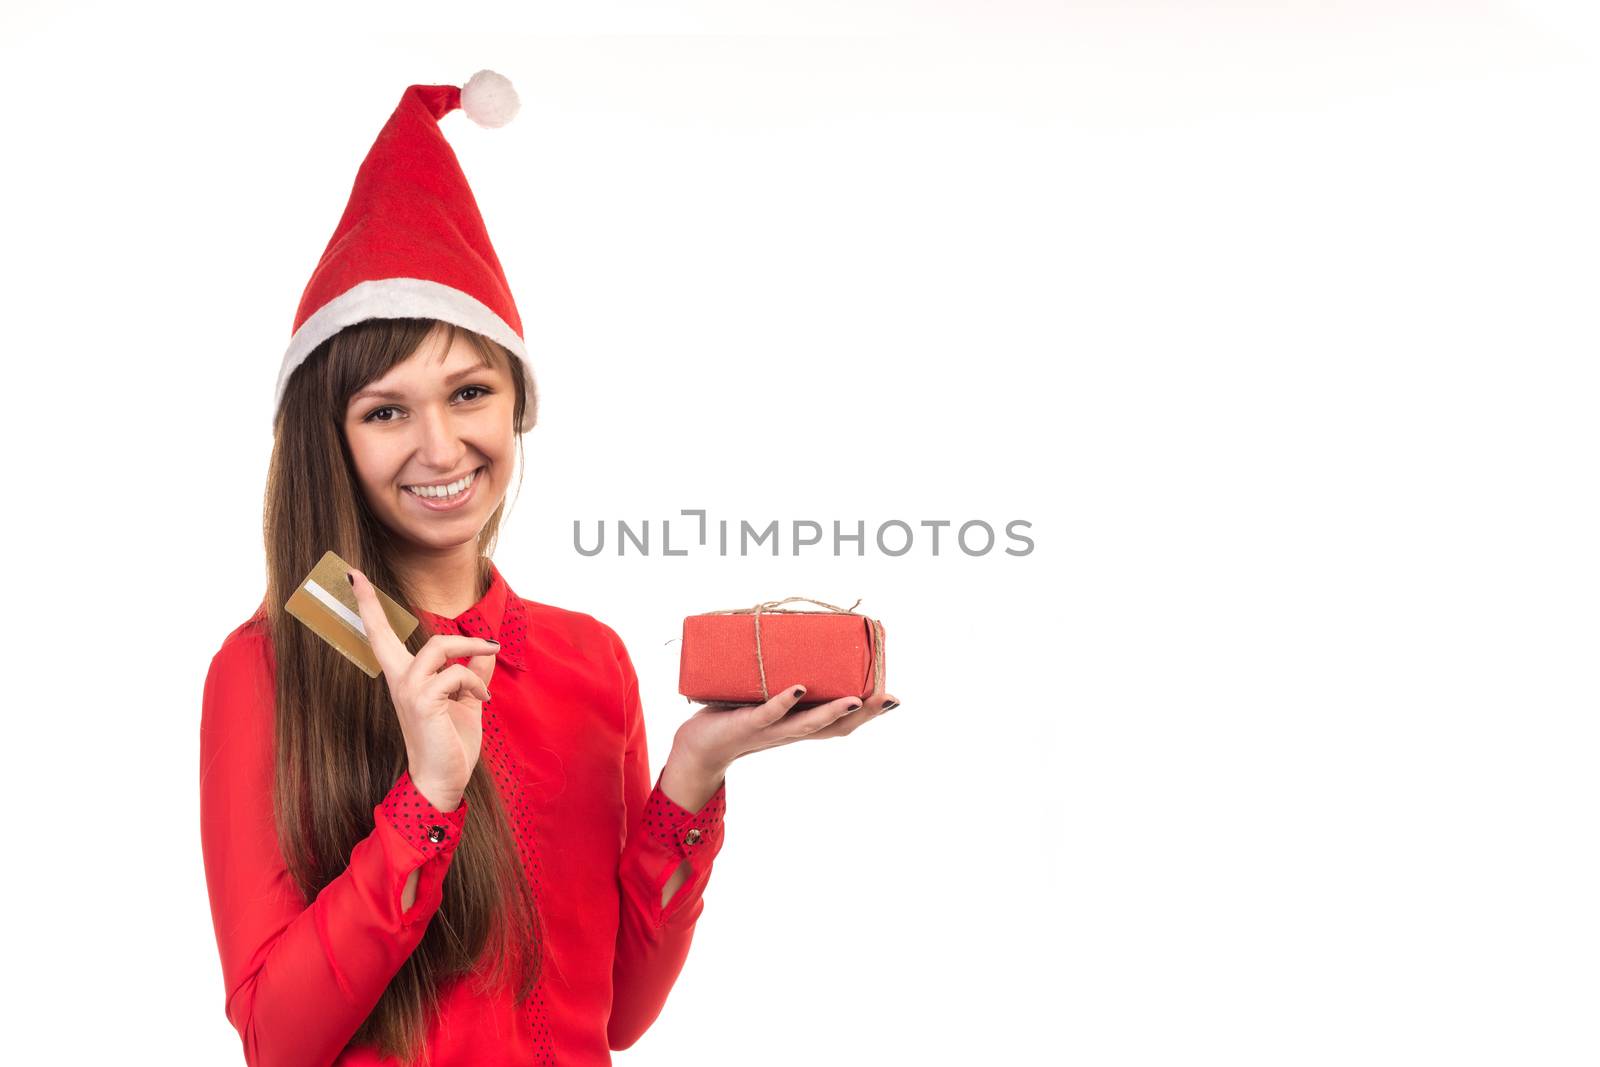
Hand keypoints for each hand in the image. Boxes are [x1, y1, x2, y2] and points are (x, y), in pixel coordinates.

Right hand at [347, 567, 499, 810]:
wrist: (443, 781)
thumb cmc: (450, 744)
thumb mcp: (466, 702)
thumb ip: (473, 674)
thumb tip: (486, 651)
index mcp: (405, 679)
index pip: (382, 637)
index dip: (368, 607)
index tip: (353, 576)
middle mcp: (399, 681)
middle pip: (384, 634)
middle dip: (369, 605)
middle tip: (356, 575)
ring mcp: (408, 691)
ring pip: (438, 647)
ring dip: (470, 649)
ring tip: (489, 657)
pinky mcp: (422, 701)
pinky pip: (455, 674)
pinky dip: (475, 682)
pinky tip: (483, 699)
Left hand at [671, 685, 901, 773]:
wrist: (698, 748)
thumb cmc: (734, 716)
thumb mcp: (766, 698)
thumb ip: (783, 678)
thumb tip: (797, 642)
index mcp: (799, 726)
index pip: (841, 724)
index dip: (869, 714)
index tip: (893, 699)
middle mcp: (790, 732)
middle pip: (834, 728)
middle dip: (864, 714)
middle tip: (889, 698)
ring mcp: (770, 730)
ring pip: (807, 725)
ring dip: (832, 712)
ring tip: (854, 699)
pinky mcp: (746, 723)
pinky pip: (768, 713)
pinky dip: (784, 701)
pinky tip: (798, 688)